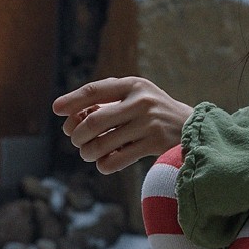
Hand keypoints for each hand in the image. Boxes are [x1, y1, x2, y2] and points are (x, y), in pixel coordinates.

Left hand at [54, 77, 192, 174]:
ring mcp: (149, 123)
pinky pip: (118, 159)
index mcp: (133, 85)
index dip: (72, 100)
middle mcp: (141, 101)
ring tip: (87, 153)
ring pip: (104, 143)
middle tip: (76, 141)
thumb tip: (69, 118)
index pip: (95, 91)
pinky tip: (103, 163)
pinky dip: (104, 164)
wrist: (192, 127)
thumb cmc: (153, 112)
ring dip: (89, 152)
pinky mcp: (155, 144)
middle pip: (95, 121)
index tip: (56, 110)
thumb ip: (108, 102)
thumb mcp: (135, 97)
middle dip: (78, 134)